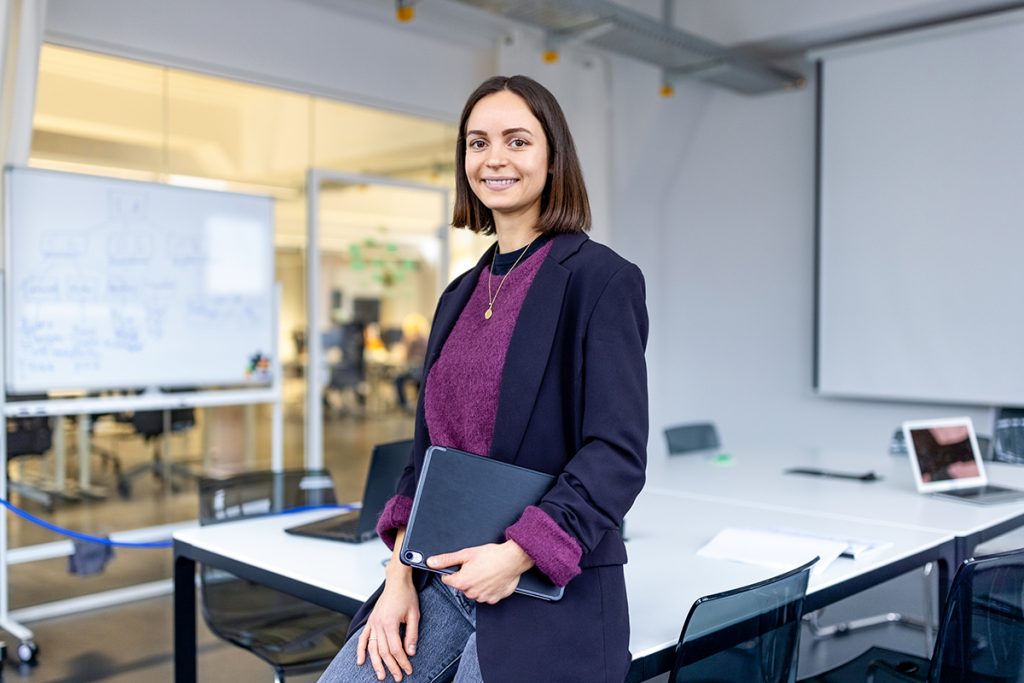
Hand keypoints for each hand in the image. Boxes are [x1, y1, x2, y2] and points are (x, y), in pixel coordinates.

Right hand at [357, 562, 418, 681]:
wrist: (397, 581)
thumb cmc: (406, 595)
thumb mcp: (414, 614)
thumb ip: (412, 634)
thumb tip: (411, 652)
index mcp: (390, 623)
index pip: (396, 649)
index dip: (402, 662)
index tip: (408, 669)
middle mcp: (378, 624)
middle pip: (383, 652)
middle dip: (391, 666)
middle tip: (398, 677)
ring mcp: (373, 623)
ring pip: (372, 648)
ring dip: (376, 663)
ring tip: (381, 675)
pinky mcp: (370, 621)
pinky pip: (363, 638)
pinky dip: (360, 650)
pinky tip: (361, 661)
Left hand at [427, 540, 533, 604]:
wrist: (512, 559)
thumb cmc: (492, 555)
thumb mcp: (466, 553)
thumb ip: (446, 560)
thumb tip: (431, 562)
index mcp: (462, 582)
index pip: (447, 580)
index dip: (453, 571)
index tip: (461, 566)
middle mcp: (471, 592)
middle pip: (461, 586)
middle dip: (466, 577)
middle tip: (476, 566)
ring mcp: (483, 597)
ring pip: (474, 591)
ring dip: (477, 583)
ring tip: (486, 571)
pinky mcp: (494, 599)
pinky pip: (486, 595)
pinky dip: (488, 588)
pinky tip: (492, 578)